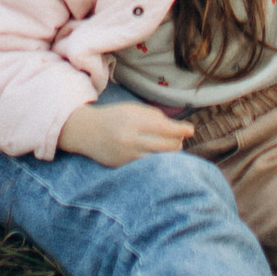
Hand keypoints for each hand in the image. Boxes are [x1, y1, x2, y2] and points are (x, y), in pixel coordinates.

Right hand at [59, 99, 192, 166]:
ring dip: (169, 154)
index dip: (181, 130)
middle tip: (181, 140)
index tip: (191, 130)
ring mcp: (126, 155)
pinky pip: (146, 166)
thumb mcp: (132, 109)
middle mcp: (130, 138)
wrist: (86, 131)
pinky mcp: (122, 166)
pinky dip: (156, 161)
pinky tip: (159, 157)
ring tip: (172, 148)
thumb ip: (153, 116)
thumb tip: (176, 128)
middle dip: (178, 143)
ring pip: (158, 159)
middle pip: (165, 145)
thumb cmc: (114, 116)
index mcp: (133, 120)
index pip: (164, 127)